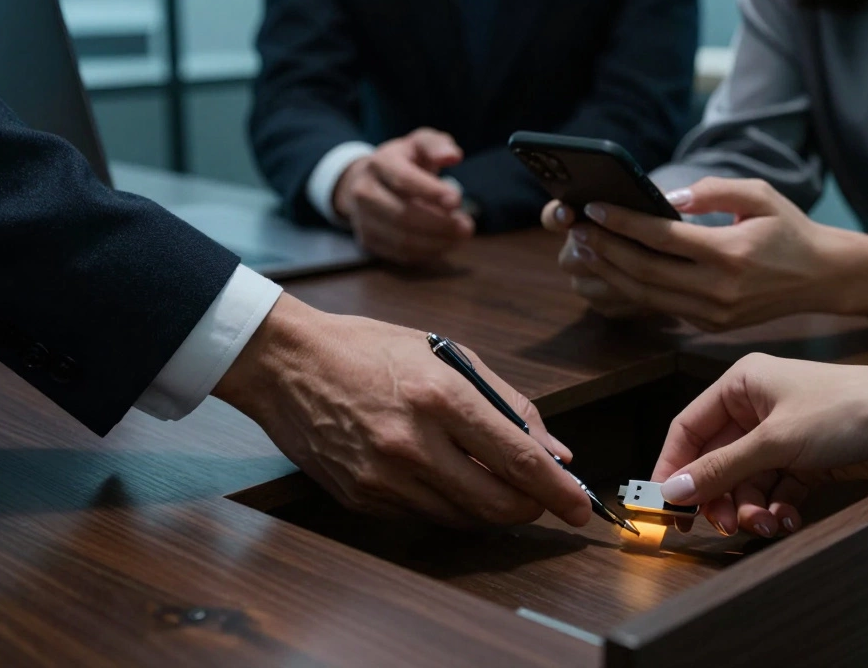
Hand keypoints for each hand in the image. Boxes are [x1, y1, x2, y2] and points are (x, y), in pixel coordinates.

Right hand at [213, 294, 591, 528]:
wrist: (286, 363)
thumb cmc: (368, 350)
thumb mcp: (446, 355)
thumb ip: (507, 404)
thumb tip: (553, 450)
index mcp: (440, 398)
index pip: (518, 460)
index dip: (558, 491)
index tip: (581, 506)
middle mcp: (412, 444)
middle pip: (496, 505)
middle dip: (530, 508)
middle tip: (542, 498)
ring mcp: (383, 477)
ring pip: (463, 518)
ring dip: (490, 507)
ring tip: (492, 479)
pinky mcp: (362, 498)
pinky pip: (424, 516)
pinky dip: (447, 504)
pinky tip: (443, 476)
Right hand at [335, 128, 475, 264]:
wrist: (369, 180)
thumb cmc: (404, 161)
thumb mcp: (421, 143)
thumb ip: (437, 145)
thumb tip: (452, 156)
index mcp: (379, 163)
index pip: (403, 180)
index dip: (430, 192)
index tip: (456, 200)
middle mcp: (364, 192)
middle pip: (402, 215)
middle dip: (439, 224)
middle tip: (467, 226)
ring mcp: (363, 219)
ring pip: (401, 240)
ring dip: (436, 242)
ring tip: (459, 236)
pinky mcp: (368, 241)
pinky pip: (400, 254)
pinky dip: (426, 253)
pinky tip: (444, 244)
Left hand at [559, 178, 867, 330]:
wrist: (821, 278)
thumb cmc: (789, 229)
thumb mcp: (760, 195)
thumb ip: (714, 191)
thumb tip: (668, 200)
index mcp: (731, 253)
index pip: (663, 238)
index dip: (624, 222)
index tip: (594, 207)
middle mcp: (719, 289)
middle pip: (645, 271)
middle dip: (605, 249)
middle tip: (577, 228)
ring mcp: (712, 313)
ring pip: (646, 294)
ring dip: (610, 271)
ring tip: (585, 247)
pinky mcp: (708, 325)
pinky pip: (661, 305)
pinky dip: (631, 287)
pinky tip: (612, 267)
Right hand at [651, 354, 867, 537]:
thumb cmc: (849, 408)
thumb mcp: (776, 442)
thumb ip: (722, 469)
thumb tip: (673, 490)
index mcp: (741, 384)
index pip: (688, 428)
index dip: (673, 467)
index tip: (665, 504)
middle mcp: (757, 406)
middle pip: (717, 460)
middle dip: (718, 495)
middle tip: (720, 525)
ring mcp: (783, 433)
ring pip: (746, 480)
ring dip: (750, 507)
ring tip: (763, 525)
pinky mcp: (807, 457)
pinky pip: (776, 489)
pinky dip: (776, 508)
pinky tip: (785, 520)